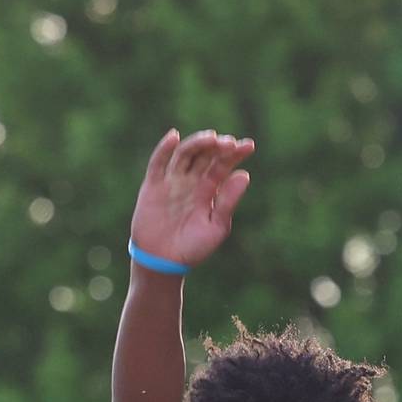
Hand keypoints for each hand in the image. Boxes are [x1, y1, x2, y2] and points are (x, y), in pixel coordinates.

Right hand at [130, 127, 254, 269]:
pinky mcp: (153, 185)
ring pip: (185, 154)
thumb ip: (228, 202)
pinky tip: (175, 137)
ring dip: (198, 143)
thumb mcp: (216, 227)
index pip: (223, 165)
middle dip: (218, 147)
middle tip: (229, 143)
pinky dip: (164, 148)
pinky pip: (158, 162)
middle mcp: (192, 180)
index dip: (235, 154)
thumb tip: (244, 175)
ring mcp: (173, 180)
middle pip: (206, 155)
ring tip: (211, 139)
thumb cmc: (193, 248)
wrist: (164, 263)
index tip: (248, 146)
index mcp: (210, 190)